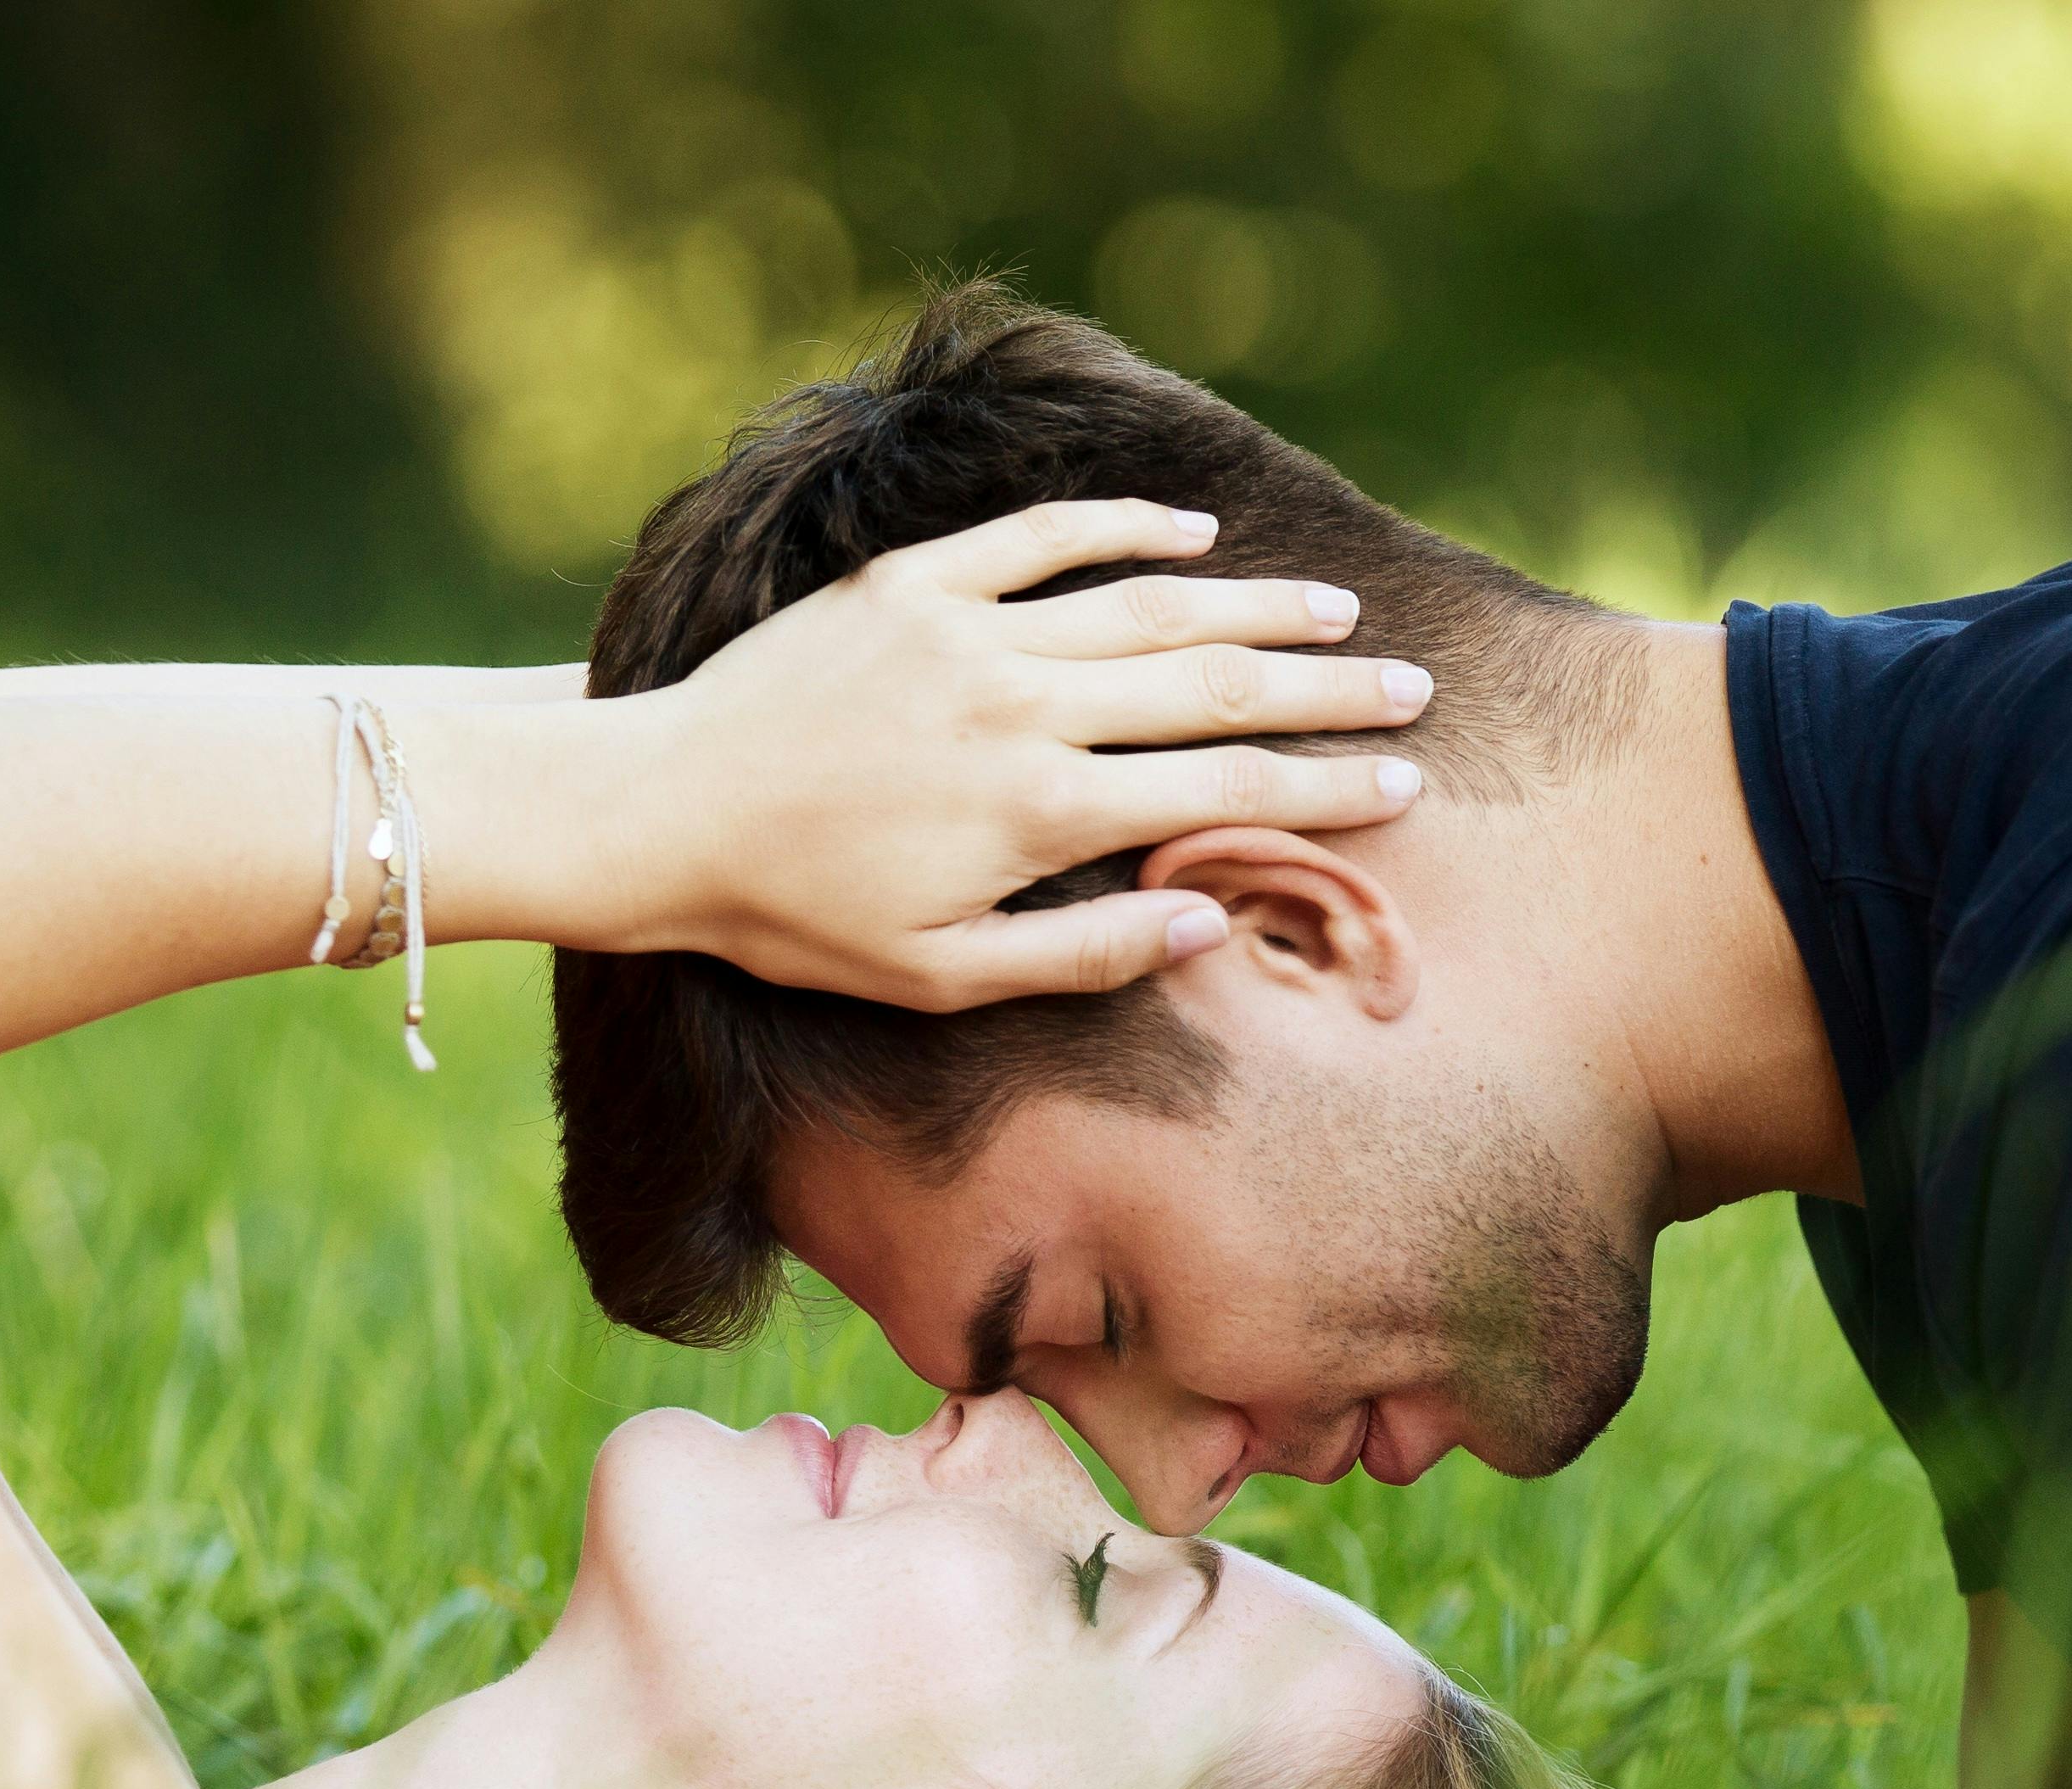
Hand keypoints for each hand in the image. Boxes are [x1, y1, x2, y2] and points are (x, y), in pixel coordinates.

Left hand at [604, 498, 1433, 1008]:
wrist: (660, 814)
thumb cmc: (799, 918)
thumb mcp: (943, 975)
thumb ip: (1084, 951)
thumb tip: (1209, 917)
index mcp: (1038, 812)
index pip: (1221, 793)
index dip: (1324, 788)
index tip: (1403, 784)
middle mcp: (1021, 708)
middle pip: (1213, 689)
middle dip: (1326, 692)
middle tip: (1411, 690)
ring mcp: (968, 632)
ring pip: (1149, 605)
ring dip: (1256, 607)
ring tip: (1335, 616)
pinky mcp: (913, 584)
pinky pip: (1043, 539)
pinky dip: (1126, 530)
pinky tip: (1196, 539)